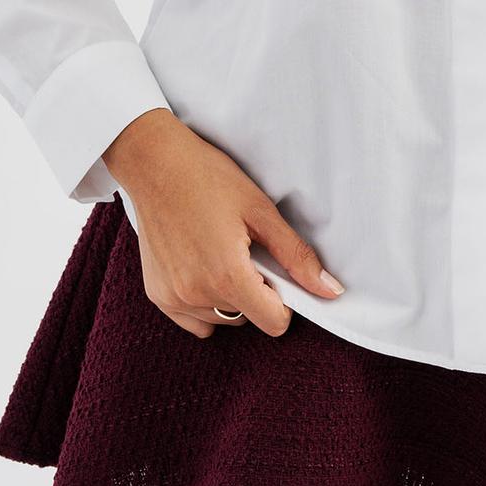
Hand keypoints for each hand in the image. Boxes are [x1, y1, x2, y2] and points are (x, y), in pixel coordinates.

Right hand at [101, 109, 344, 339]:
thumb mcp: (261, 211)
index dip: (284, 300)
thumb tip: (331, 291)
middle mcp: (197, 296)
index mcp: (228, 277)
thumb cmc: (209, 178)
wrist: (155, 163)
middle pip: (248, 319)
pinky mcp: (157, 295)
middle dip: (256, 292)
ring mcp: (174, 298)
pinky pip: (193, 320)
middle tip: (246, 250)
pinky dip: (204, 303)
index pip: (274, 322)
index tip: (275, 270)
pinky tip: (202, 268)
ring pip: (221, 319)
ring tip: (221, 253)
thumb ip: (296, 256)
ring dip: (230, 298)